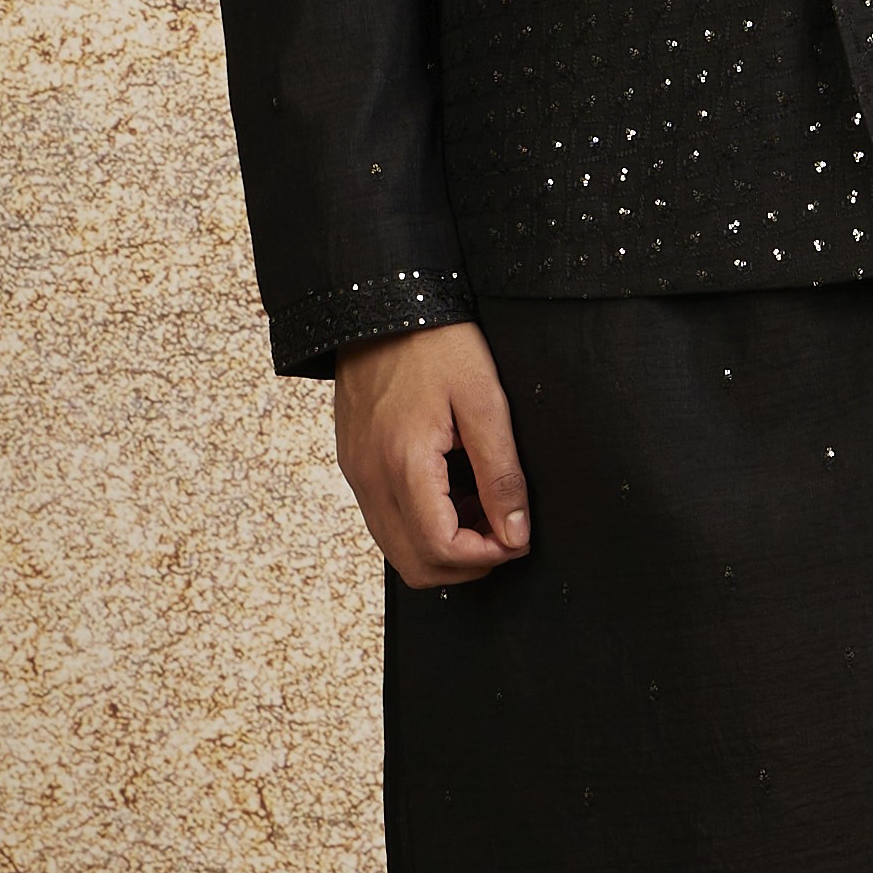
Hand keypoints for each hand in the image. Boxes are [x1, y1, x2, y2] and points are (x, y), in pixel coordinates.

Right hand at [334, 320, 531, 587]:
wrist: (382, 304)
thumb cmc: (434, 343)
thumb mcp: (484, 400)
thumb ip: (501, 473)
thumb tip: (515, 532)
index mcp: (402, 464)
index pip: (441, 551)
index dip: (488, 556)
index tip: (517, 535)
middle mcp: (370, 479)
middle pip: (416, 567)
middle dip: (467, 562)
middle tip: (503, 529)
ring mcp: (357, 475)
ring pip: (399, 550)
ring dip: (445, 545)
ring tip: (481, 506)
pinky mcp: (355, 466)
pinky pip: (387, 520)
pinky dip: (423, 524)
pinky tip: (452, 491)